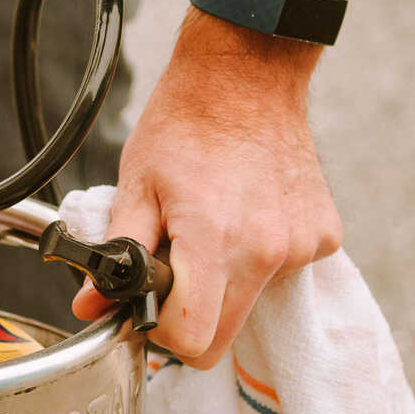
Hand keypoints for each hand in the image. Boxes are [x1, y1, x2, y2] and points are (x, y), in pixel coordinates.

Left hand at [72, 6, 341, 366]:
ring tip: (209, 229)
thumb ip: (117, 253)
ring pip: (253, 304)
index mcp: (215, 240)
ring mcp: (301, 245)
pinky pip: (282, 272)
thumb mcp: (136, 185)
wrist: (247, 73)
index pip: (192, 340)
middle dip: (189, 320)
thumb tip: (91, 306)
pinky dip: (258, 258)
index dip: (160, 334)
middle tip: (171, 275)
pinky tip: (245, 214)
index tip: (148, 307)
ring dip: (225, 286)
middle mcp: (266, 250)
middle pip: (224, 337)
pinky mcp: (323, 235)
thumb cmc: (185, 122)